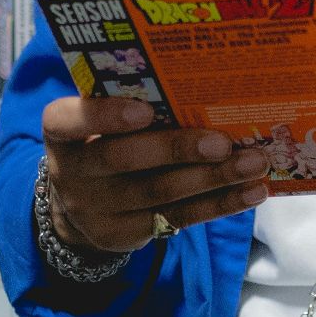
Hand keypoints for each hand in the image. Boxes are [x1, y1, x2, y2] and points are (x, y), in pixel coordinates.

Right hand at [40, 96, 270, 255]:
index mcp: (61, 132)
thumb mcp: (102, 121)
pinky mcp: (126, 234)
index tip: (146, 108)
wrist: (81, 203)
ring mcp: (97, 210)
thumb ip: (134, 101)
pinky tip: (252, 191)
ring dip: (213, 178)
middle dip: (177, 150)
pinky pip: (178, 218)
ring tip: (254, 163)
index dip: (104, 115)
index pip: (68, 121)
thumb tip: (203, 81)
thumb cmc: (105, 140)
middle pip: (123, 160)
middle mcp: (73, 173)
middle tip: (222, 142)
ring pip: (159, 192)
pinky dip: (220, 203)